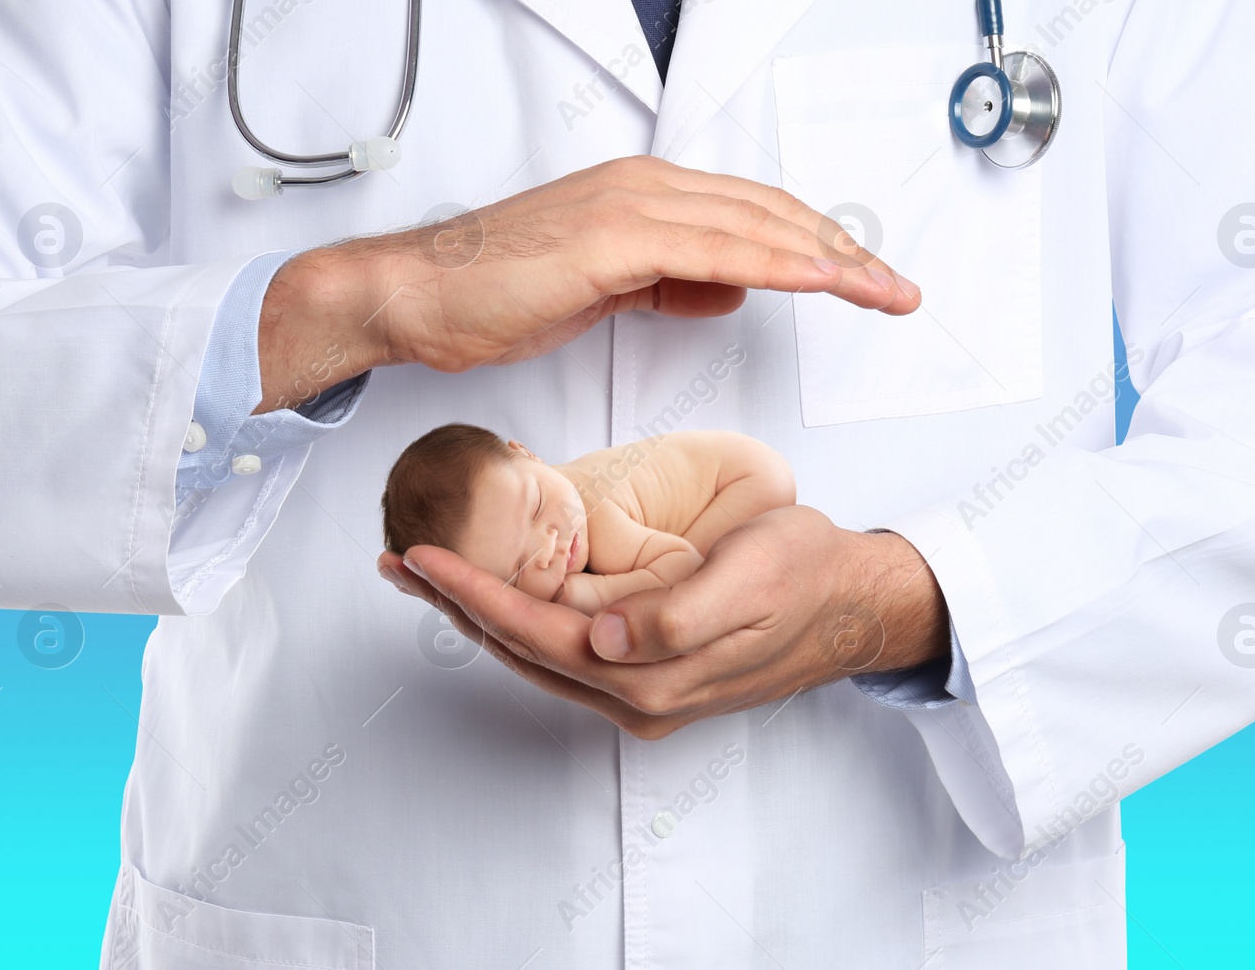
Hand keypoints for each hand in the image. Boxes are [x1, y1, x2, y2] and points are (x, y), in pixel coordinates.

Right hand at [255, 156, 920, 409]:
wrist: (415, 296)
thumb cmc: (494, 294)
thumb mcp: (604, 291)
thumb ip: (670, 283)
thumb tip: (730, 291)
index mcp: (645, 198)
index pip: (755, 217)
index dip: (819, 246)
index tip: (867, 280)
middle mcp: (646, 188)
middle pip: (772, 215)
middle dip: (845, 253)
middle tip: (899, 289)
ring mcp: (630, 207)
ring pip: (756, 226)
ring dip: (830, 258)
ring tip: (881, 290)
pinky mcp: (611, 238)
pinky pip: (713, 249)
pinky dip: (775, 263)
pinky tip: (819, 280)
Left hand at [378, 505, 948, 738]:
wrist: (854, 601)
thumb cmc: (806, 573)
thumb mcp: (753, 580)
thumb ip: (680, 616)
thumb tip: (606, 639)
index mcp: (655, 678)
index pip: (540, 636)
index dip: (476, 595)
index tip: (425, 557)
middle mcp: (638, 697)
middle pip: (523, 652)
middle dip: (457, 606)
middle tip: (400, 563)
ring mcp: (641, 693)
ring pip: (536, 656)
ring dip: (480, 615)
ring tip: (430, 575)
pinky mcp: (649, 676)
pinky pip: (564, 653)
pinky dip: (520, 621)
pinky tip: (501, 594)